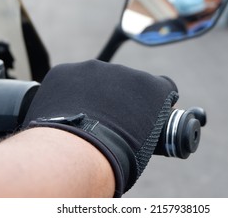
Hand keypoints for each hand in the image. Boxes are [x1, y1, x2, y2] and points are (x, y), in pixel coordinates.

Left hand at [22, 60, 178, 196]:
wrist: (79, 153)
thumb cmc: (117, 158)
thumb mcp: (147, 145)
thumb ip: (146, 127)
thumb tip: (137, 130)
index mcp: (152, 87)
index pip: (162, 85)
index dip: (155, 98)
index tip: (147, 111)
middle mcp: (125, 71)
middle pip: (125, 82)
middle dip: (121, 98)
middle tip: (110, 122)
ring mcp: (93, 68)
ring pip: (96, 79)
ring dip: (94, 94)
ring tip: (84, 120)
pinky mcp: (66, 71)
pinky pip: (69, 80)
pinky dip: (68, 93)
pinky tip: (65, 113)